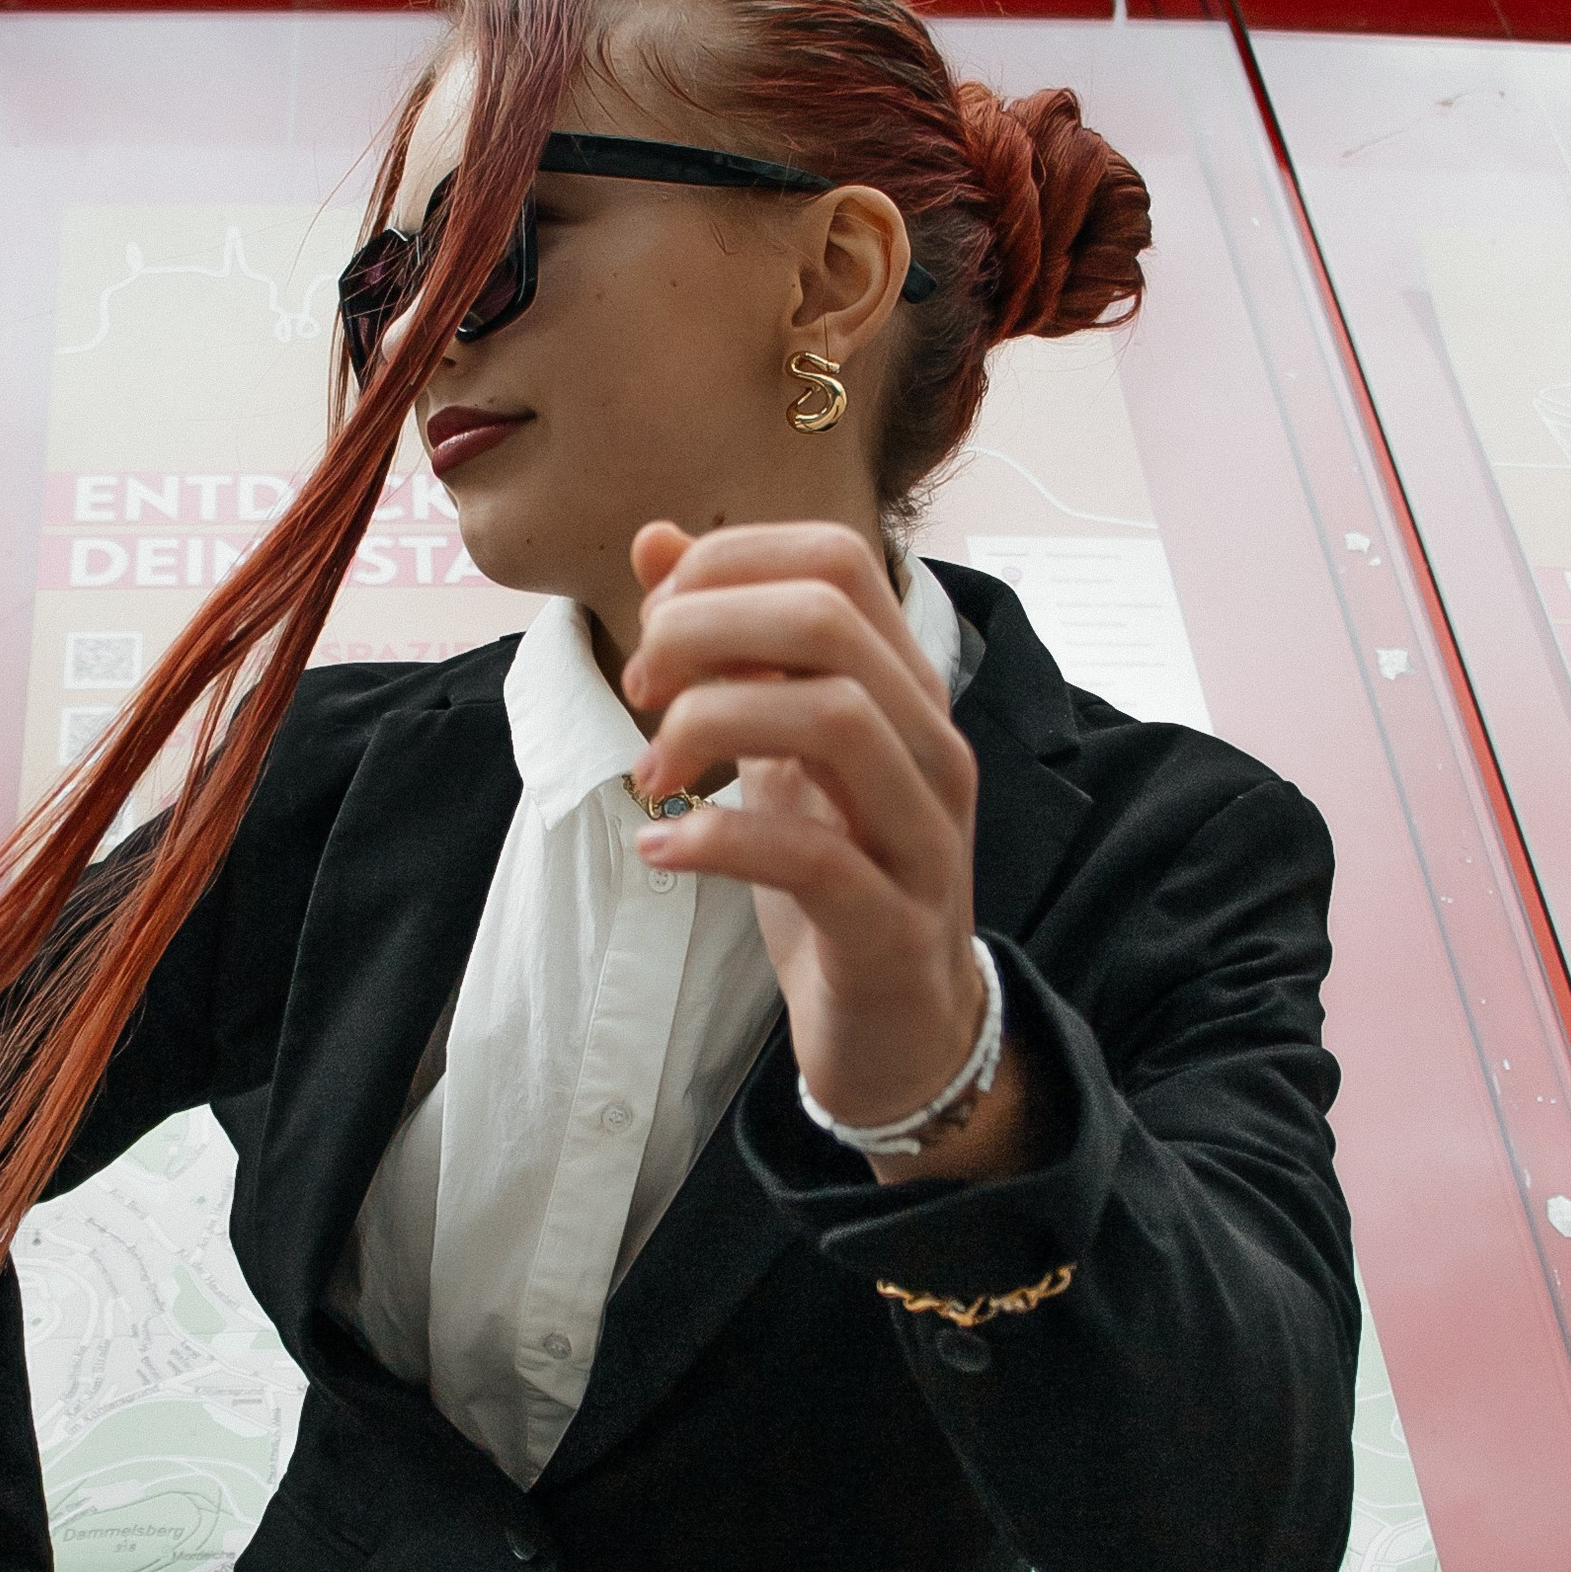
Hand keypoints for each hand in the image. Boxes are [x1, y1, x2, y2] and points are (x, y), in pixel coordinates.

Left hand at [619, 521, 1036, 1183]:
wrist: (901, 1030)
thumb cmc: (834, 877)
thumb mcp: (773, 750)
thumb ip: (727, 648)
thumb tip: (658, 541)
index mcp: (905, 689)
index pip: (837, 559)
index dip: (728, 566)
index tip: (656, 624)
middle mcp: (930, 745)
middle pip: (828, 620)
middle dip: (705, 631)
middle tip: (640, 689)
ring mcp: (924, 835)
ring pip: (836, 718)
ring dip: (713, 724)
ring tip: (651, 774)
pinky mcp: (895, 926)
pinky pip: (816, 856)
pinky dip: (720, 839)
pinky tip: (661, 849)